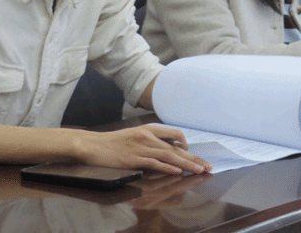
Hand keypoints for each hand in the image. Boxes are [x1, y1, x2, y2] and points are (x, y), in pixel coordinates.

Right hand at [79, 124, 211, 174]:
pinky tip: (177, 171)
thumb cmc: (114, 143)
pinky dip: (166, 167)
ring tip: (198, 170)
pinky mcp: (133, 159)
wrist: (93, 145)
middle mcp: (148, 136)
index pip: (175, 134)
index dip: (186, 144)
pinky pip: (153, 163)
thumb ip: (152, 141)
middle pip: (176, 148)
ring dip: (186, 164)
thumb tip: (170, 149)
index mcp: (149, 129)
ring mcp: (141, 148)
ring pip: (169, 156)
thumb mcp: (136, 136)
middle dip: (194, 158)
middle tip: (207, 166)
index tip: (193, 154)